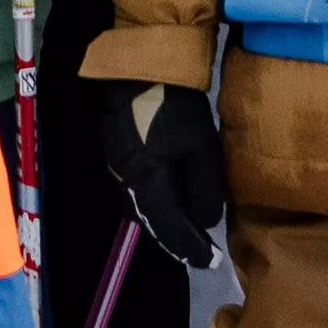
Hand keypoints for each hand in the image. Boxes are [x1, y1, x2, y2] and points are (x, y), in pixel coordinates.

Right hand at [108, 81, 228, 267]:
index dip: (190, 247)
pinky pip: (139, 189)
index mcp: (145, 179)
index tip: (210, 261)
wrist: (139, 65)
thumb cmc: (174, 102)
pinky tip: (175, 197)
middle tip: (201, 249)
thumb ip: (205, 186)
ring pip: (144, 206)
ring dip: (167, 220)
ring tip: (191, 227)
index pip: (169, 227)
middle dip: (176, 238)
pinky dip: (159, 200)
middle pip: (151, 221)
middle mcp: (125, 180)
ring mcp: (117, 167)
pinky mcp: (118, 153)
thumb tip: (206, 221)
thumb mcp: (201, 143)